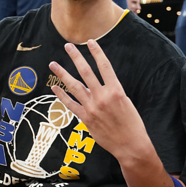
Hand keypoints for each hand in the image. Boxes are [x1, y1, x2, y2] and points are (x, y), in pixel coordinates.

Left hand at [49, 40, 149, 161]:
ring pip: (74, 86)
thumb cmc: (132, 123)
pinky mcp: (85, 118)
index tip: (90, 42)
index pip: (105, 66)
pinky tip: (55, 87)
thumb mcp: (126, 102)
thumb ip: (112, 91)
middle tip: (68, 46)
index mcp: (116, 90)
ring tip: (53, 63)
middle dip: (76, 57)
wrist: (130, 144)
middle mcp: (102, 97)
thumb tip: (100, 84)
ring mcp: (92, 108)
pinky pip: (70, 104)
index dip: (97, 52)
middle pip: (86, 72)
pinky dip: (61, 95)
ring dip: (62, 73)